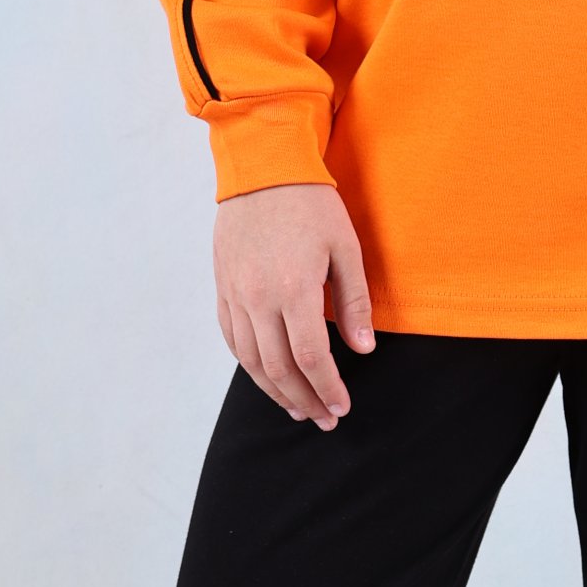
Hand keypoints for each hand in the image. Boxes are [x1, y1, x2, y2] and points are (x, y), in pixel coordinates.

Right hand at [213, 183, 374, 429]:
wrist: (262, 168)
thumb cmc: (311, 204)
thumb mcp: (346, 248)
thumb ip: (354, 303)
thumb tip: (363, 349)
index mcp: (293, 289)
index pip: (311, 358)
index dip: (328, 388)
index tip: (343, 407)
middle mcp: (258, 298)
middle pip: (279, 368)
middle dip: (305, 400)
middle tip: (326, 419)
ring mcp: (235, 295)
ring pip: (251, 361)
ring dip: (276, 392)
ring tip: (299, 410)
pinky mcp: (222, 288)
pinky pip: (232, 339)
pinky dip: (250, 365)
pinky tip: (267, 378)